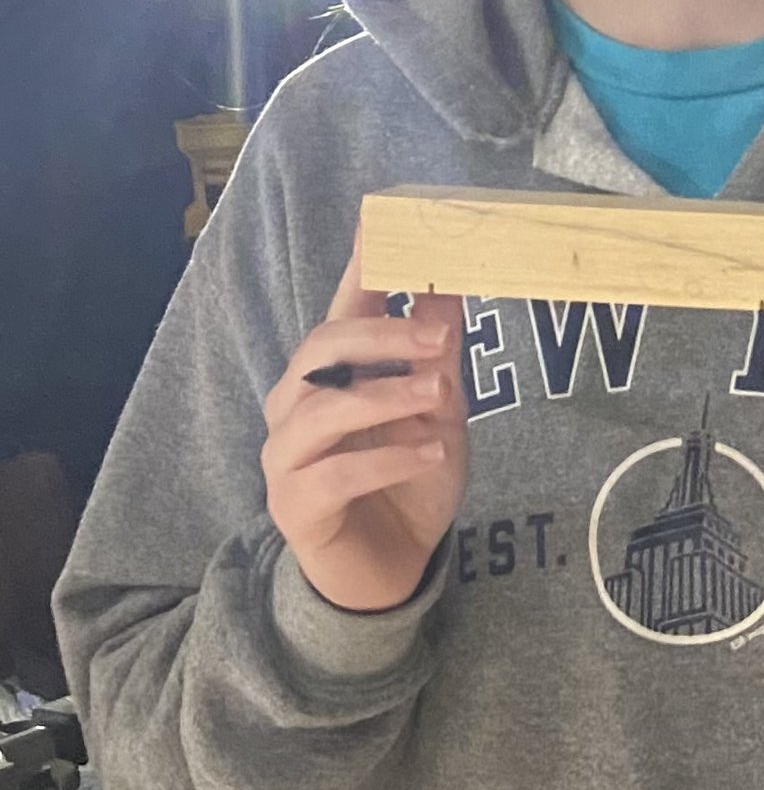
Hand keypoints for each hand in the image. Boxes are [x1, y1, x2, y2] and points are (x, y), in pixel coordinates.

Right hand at [263, 232, 468, 610]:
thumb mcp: (440, 410)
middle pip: (320, 351)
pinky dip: (385, 459)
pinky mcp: (294, 506)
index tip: (381, 223)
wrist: (393, 566)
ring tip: (439, 394)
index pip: (340, 310)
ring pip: (320, 410)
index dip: (359, 269)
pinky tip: (429, 454)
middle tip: (440, 341)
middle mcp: (296, 407)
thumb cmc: (410, 479)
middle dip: (381, 338)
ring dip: (384, 396)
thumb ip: (437, 352)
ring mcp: (286, 457)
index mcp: (331, 376)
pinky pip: (331, 474)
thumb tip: (452, 280)